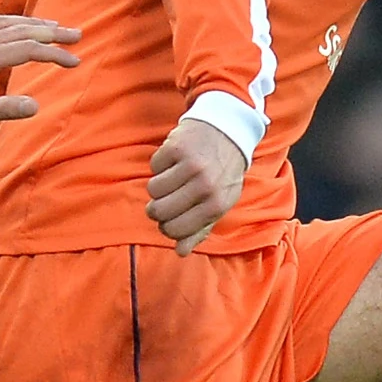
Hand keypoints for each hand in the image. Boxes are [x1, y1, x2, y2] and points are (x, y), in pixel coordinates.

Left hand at [0, 15, 79, 135]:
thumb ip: (2, 110)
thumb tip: (36, 105)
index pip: (27, 49)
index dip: (54, 55)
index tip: (75, 63)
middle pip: (22, 30)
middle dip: (52, 32)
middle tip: (78, 35)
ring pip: (7, 23)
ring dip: (34, 23)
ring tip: (55, 27)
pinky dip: (12, 21)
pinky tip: (17, 25)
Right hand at [145, 117, 249, 251]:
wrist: (229, 130)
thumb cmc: (223, 172)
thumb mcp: (220, 202)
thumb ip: (201, 229)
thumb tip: (180, 251)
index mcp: (216, 205)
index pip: (174, 230)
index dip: (166, 226)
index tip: (169, 218)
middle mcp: (205, 186)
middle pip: (159, 211)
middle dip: (156, 208)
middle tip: (164, 199)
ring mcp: (191, 166)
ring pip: (153, 189)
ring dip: (158, 185)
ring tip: (172, 177)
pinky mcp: (178, 147)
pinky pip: (154, 166)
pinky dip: (160, 164)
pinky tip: (175, 160)